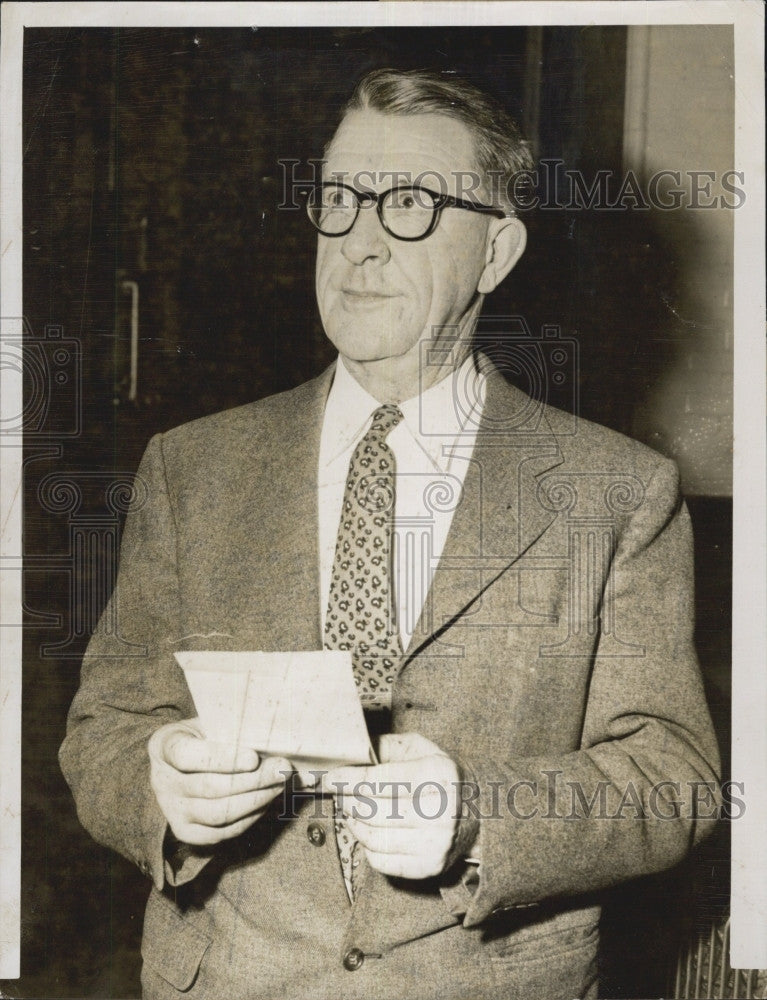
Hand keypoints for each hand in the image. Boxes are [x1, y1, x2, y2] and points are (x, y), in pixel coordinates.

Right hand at [148, 719, 294, 845]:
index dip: (221, 758)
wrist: (182, 763)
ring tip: (279, 785)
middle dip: (253, 781)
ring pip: (218, 813)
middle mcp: (162, 782)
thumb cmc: (204, 737)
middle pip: (210, 788)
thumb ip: (232, 728)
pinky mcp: (186, 832)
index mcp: (164, 747)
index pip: (187, 756)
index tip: (254, 757)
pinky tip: (266, 801)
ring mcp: (171, 810)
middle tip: (281, 770)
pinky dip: (248, 818)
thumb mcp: (210, 722)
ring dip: (256, 800)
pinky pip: (221, 832)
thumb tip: (269, 737)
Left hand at [322, 732, 461, 879]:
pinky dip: (367, 846)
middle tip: (341, 793)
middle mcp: (441, 811)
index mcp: (438, 774)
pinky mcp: (430, 866)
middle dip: (348, 800)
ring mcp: (436, 842)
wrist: (478, 811)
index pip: (378, 780)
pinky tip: (369, 831)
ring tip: (352, 811)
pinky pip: (381, 862)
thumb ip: (385, 746)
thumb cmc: (440, 775)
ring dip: (354, 823)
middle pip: (372, 810)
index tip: (328, 777)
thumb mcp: (420, 749)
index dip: (347, 779)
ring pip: (373, 838)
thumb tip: (349, 752)